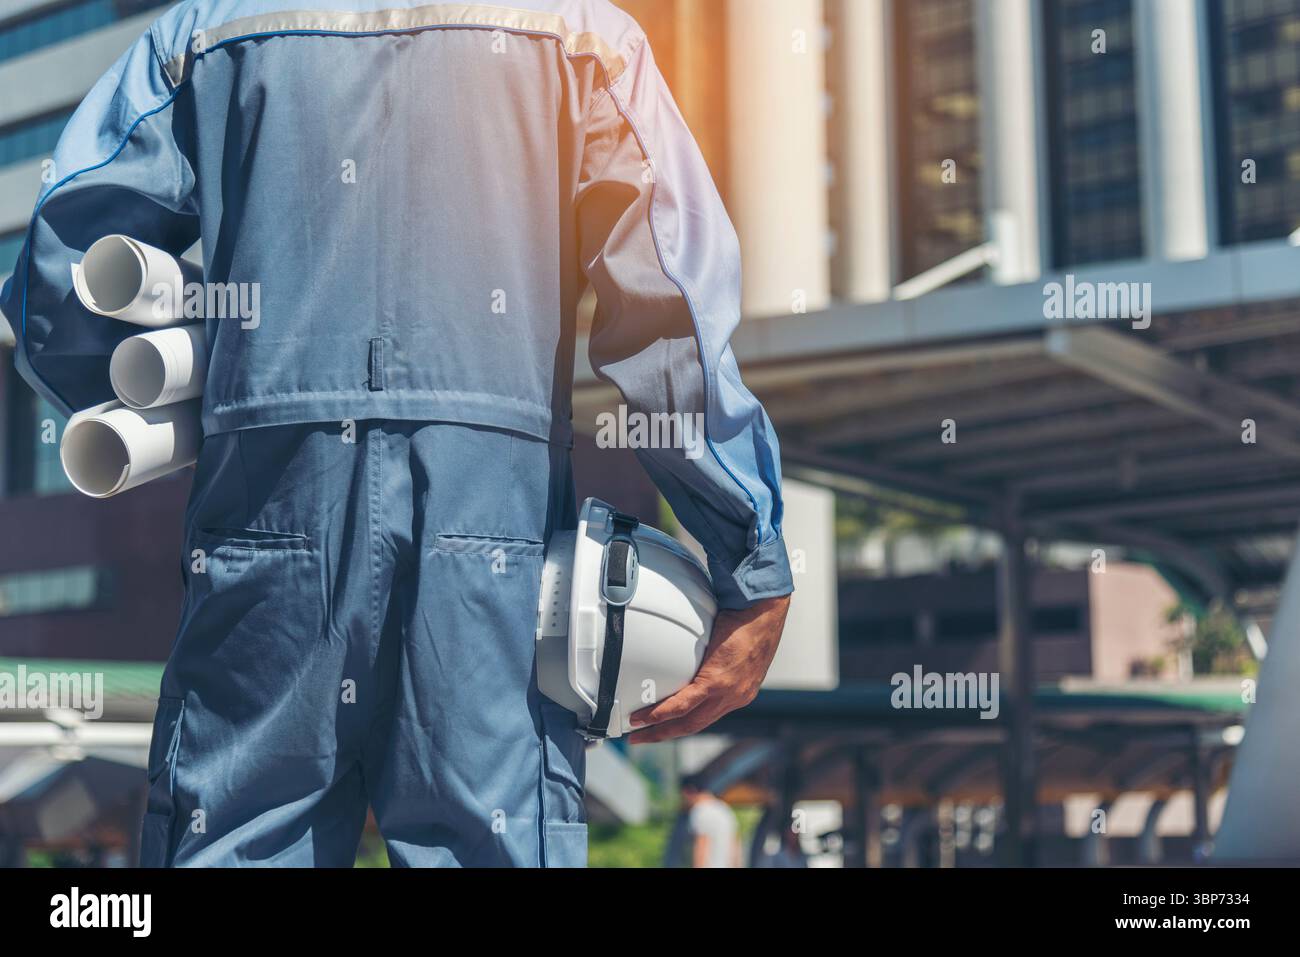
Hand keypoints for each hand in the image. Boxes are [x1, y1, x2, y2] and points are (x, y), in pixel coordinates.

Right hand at [627, 594, 790, 743]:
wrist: (764, 611)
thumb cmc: (752, 620)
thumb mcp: (735, 647)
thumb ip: (717, 656)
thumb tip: (696, 649)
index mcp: (740, 692)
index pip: (708, 716)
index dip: (684, 724)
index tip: (665, 727)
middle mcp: (734, 699)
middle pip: (694, 726)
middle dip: (665, 735)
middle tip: (641, 739)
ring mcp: (727, 693)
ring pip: (688, 722)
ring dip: (659, 730)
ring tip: (637, 733)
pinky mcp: (716, 681)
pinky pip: (683, 704)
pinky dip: (661, 713)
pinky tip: (644, 717)